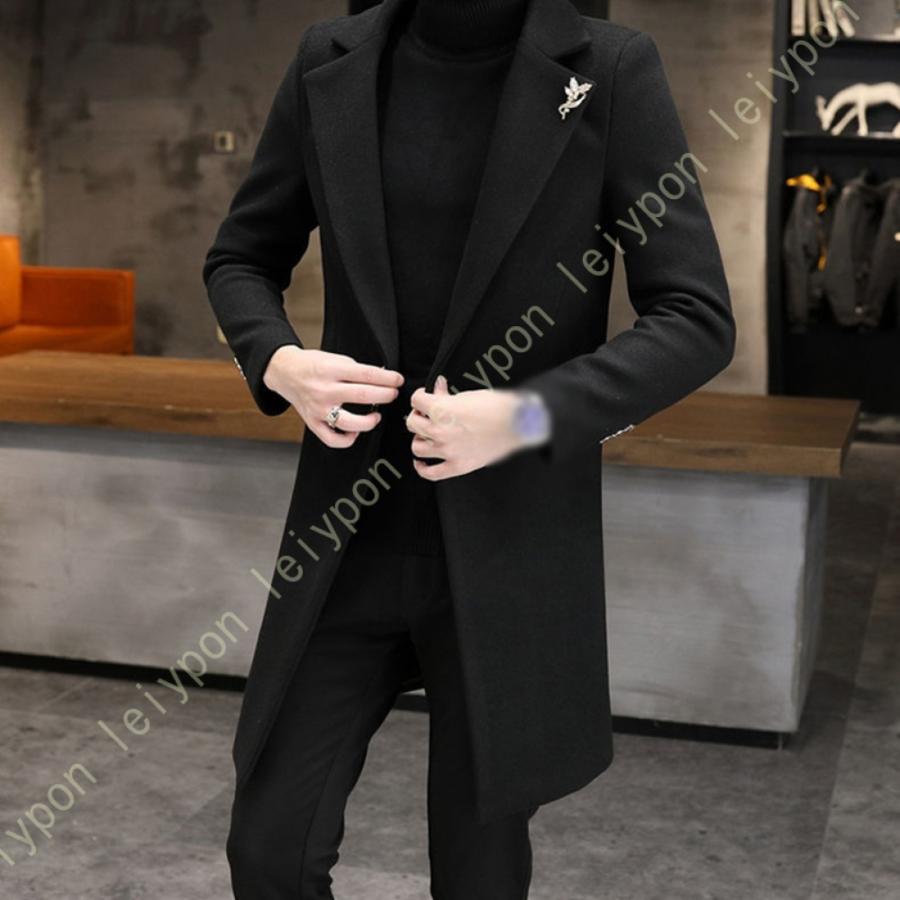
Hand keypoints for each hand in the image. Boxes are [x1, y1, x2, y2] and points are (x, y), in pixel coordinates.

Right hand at [263, 346, 403, 447]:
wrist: (284, 372)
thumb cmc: (312, 365)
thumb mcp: (334, 358)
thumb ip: (355, 370)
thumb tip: (382, 380)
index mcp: (330, 370)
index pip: (366, 374)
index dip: (387, 378)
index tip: (398, 380)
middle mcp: (323, 390)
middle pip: (362, 395)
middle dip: (385, 395)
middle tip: (393, 394)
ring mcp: (318, 409)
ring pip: (349, 423)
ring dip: (369, 421)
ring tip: (376, 416)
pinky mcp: (313, 423)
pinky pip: (333, 440)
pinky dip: (347, 440)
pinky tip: (356, 432)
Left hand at [406, 376, 527, 480]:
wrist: (518, 423)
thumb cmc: (497, 407)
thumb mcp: (468, 394)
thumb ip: (447, 394)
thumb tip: (437, 388)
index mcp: (441, 410)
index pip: (416, 400)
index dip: (420, 396)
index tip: (426, 396)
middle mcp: (440, 431)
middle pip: (412, 423)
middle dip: (419, 416)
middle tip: (427, 415)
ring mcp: (447, 451)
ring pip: (417, 447)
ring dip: (420, 439)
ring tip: (427, 435)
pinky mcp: (457, 466)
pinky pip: (430, 473)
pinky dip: (422, 468)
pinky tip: (422, 462)